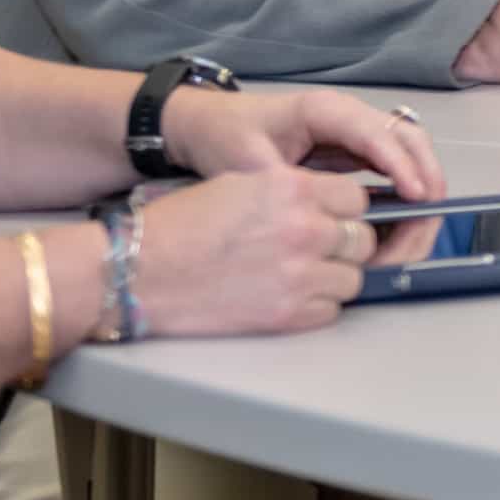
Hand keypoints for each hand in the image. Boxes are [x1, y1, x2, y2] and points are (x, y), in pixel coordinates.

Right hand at [127, 168, 380, 336]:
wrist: (138, 271)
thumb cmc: (179, 226)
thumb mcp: (240, 184)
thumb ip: (290, 191)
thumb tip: (326, 203)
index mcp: (293, 189)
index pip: (356, 198)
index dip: (345, 210)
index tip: (333, 217)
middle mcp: (305, 229)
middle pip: (361, 239)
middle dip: (344, 244)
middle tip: (318, 249)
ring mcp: (301, 275)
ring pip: (352, 278)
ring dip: (333, 277)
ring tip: (300, 275)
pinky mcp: (290, 314)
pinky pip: (331, 310)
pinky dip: (317, 305)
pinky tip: (288, 296)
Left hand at [162, 86, 447, 262]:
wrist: (208, 123)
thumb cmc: (225, 134)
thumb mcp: (247, 162)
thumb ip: (286, 187)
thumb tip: (321, 218)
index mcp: (325, 110)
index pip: (378, 134)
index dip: (403, 167)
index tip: (419, 199)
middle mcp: (350, 116)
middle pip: (409, 139)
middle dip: (427, 179)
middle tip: (426, 224)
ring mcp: (356, 133)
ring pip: (409, 153)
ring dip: (423, 189)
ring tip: (416, 233)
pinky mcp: (354, 151)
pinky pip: (394, 168)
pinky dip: (407, 195)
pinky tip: (401, 226)